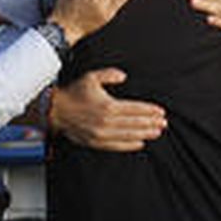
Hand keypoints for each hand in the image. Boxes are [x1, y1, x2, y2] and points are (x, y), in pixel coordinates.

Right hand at [50, 68, 165, 151]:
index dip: (150, 111)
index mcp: (108, 105)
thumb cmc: (74, 93)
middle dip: (151, 123)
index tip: (161, 112)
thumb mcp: (91, 77)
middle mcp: (106, 122)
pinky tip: (140, 143)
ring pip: (129, 135)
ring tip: (157, 132)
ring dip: (145, 134)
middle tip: (164, 123)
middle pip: (135, 123)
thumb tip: (123, 76)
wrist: (55, 110)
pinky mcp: (95, 142)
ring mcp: (101, 134)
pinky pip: (116, 146)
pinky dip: (130, 145)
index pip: (135, 109)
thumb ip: (109, 74)